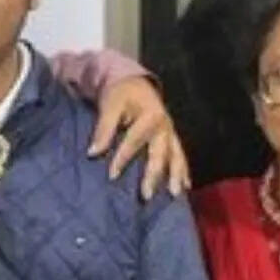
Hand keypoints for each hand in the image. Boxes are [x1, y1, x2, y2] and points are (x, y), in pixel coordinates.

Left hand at [89, 77, 190, 198]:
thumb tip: (93, 152)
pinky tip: (186, 187)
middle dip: (154, 175)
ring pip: (176, 156)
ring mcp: (171, 133)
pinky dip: (184, 171)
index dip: (122, 159)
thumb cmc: (121, 94)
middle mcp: (165, 126)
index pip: (134, 141)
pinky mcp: (172, 138)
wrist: (136, 83)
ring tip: (175, 195)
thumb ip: (103, 129)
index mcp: (150, 116)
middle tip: (146, 195)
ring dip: (176, 176)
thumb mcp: (110, 106)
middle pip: (160, 154)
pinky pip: (181, 156)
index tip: (111, 176)